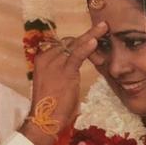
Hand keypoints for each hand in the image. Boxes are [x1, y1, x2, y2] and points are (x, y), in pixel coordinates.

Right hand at [22, 22, 107, 144]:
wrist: (45, 118)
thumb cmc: (51, 104)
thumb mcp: (54, 81)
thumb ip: (62, 69)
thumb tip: (74, 64)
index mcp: (42, 59)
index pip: (61, 44)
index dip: (76, 41)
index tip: (89, 37)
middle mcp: (47, 57)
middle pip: (69, 42)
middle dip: (85, 37)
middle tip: (101, 27)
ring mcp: (55, 63)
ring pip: (75, 44)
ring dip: (91, 35)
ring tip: (104, 26)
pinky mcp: (65, 71)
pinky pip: (77, 54)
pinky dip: (87, 46)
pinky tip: (95, 40)